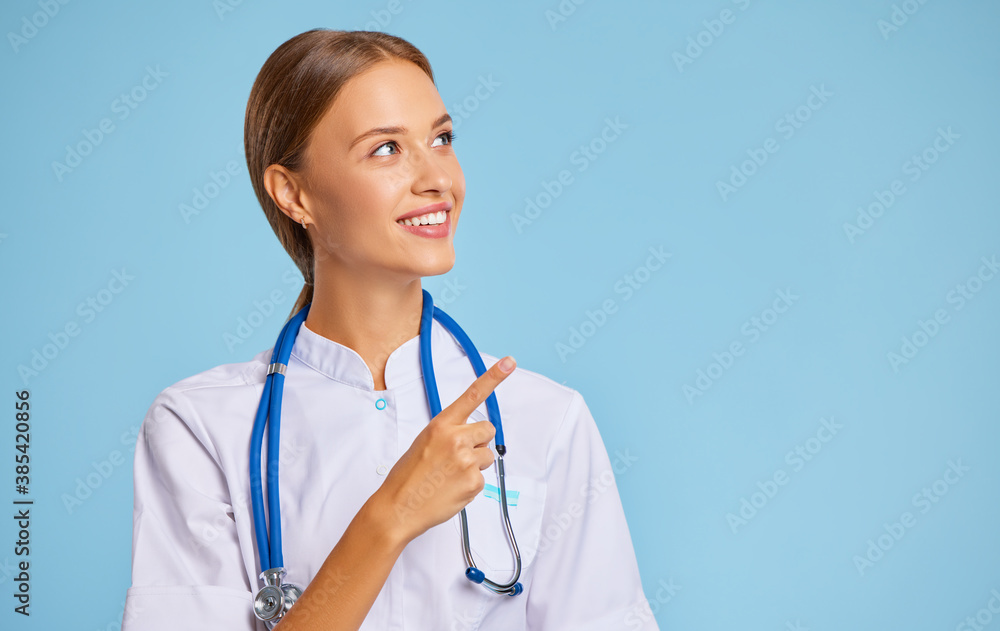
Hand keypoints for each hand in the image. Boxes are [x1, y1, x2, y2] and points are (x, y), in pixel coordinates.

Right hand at [375, 356, 516, 542]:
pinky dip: (470, 483)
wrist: (398, 507)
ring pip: (487, 455)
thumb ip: (448, 433)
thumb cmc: (407, 476)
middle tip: (459, 455)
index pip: (472, 395)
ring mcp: (467, 460)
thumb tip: (469, 436)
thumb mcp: (424, 442)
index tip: (509, 363)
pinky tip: (451, 488)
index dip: (494, 377)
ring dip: (474, 463)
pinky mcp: (474, 481)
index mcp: (441, 425)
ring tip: (450, 475)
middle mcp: (456, 438)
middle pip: (487, 429)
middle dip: (479, 440)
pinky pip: (483, 477)